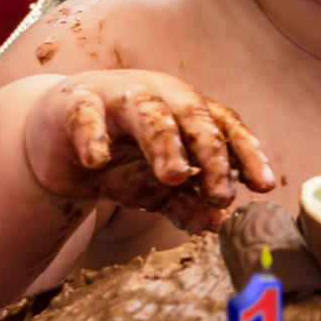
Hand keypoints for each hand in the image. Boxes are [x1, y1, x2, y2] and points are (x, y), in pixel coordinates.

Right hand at [23, 70, 275, 231]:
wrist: (57, 138)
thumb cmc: (119, 155)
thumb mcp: (155, 187)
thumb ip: (186, 203)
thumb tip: (218, 225)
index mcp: (187, 111)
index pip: (225, 127)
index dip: (247, 153)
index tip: (264, 185)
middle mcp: (159, 95)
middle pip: (194, 117)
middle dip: (211, 155)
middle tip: (221, 194)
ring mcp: (117, 95)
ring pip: (147, 111)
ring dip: (164, 143)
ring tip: (174, 175)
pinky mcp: (74, 104)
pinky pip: (85, 115)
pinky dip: (92, 136)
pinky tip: (97, 160)